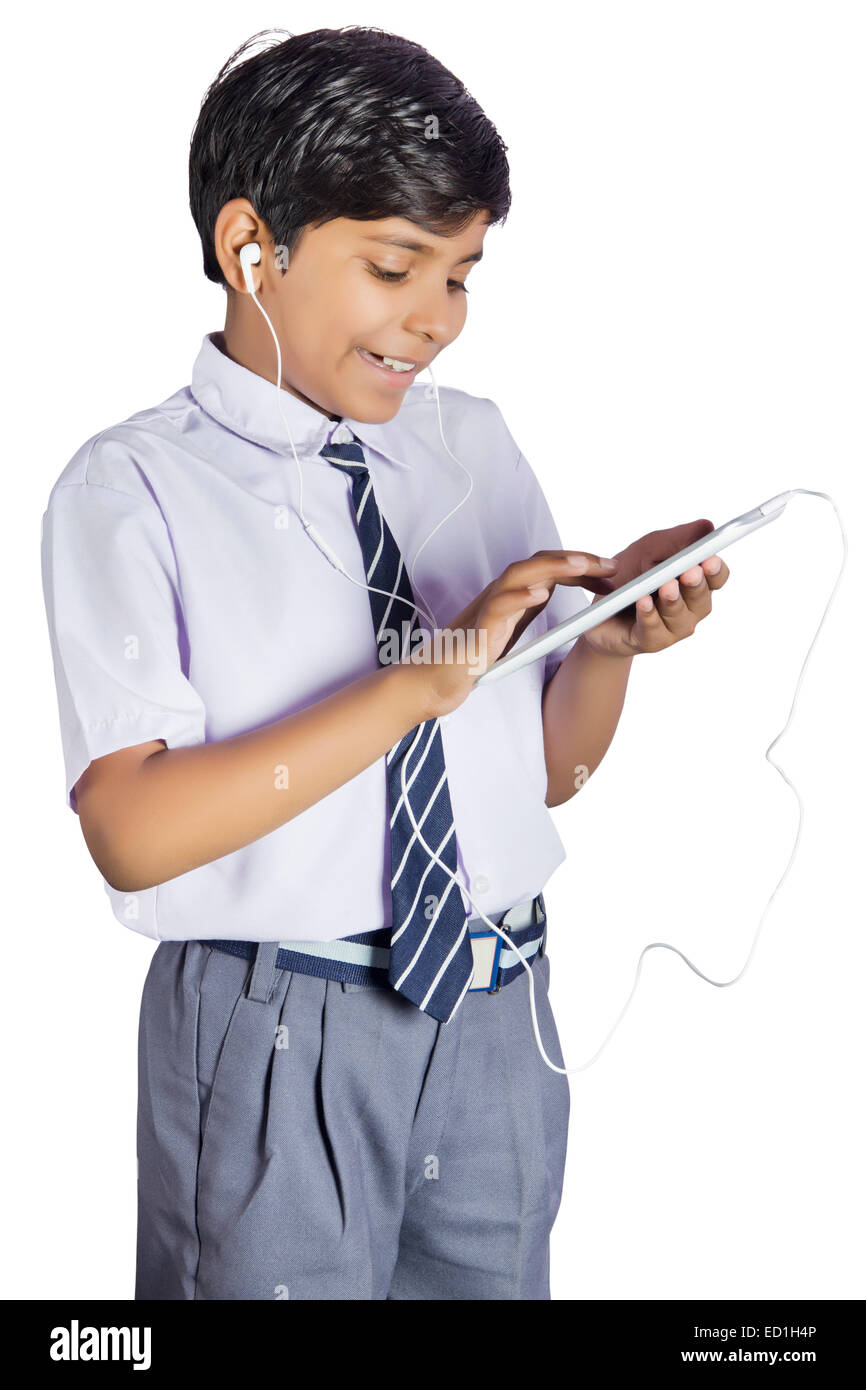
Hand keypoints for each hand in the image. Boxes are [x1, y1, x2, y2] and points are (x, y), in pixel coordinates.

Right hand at [416, 549, 617, 716]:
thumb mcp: (508, 626)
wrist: (437, 677)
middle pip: (539, 562)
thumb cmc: (471, 653)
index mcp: (511, 594)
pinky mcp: (478, 630)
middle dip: (576, 559)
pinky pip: (498, 608)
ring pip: (519, 575)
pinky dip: (519, 598)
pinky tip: (540, 596)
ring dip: (552, 567)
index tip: (611, 570)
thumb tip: (549, 590)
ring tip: (581, 566)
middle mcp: (500, 593)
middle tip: (610, 564)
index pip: (549, 568)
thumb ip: (527, 607)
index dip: (580, 565)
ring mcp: (487, 608)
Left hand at [577, 518, 729, 658]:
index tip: (710, 559)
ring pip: (680, 617)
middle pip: (701, 598)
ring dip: (673, 601)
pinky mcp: (651, 641)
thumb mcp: (648, 550)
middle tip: (690, 571)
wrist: (599, 609)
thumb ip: (676, 540)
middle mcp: (690, 608)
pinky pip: (653, 630)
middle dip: (696, 584)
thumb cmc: (630, 577)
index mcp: (695, 582)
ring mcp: (672, 627)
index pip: (716, 577)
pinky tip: (644, 602)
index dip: (715, 569)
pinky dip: (648, 615)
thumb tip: (706, 526)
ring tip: (666, 587)